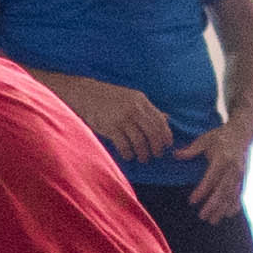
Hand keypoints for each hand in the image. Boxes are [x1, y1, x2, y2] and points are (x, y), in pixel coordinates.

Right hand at [47, 74, 179, 159]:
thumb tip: (167, 118)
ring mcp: (122, 118)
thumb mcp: (132, 98)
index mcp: (141, 100)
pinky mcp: (110, 127)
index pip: (160, 120)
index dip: (166, 134)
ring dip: (143, 153)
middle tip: (156, 155)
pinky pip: (124, 145)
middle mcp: (134, 108)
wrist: (86, 94)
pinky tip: (128, 156)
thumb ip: (148, 109)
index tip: (167, 144)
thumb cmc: (110, 98)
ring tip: (143, 158)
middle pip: (152, 132)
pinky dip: (128, 153)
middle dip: (156, 147)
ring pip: (140, 141)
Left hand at [180, 116, 252, 224]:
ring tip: (212, 220)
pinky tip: (228, 214)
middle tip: (202, 216)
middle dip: (213, 205)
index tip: (192, 201)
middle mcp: (233, 168)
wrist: (242, 133)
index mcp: (222, 158)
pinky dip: (234, 204)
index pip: (211, 178)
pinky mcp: (244, 177)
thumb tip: (174, 155)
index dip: (202, 190)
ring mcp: (240, 174)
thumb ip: (191, 150)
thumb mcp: (204, 140)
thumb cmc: (220, 136)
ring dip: (222, 208)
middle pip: (222, 190)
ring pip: (231, 195)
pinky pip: (239, 193)